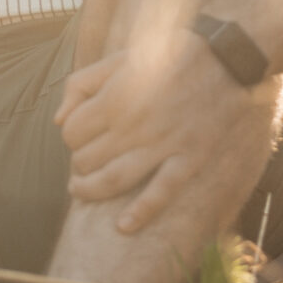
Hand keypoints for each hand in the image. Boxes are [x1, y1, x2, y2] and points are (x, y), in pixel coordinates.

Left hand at [56, 35, 277, 232]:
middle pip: (87, 158)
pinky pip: (163, 191)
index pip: (72, 132)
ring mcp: (164, 144)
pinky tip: (124, 226)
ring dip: (91, 190)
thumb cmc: (166, 56)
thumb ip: (82, 84)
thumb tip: (57, 120)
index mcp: (116, 97)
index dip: (70, 135)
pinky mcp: (190, 158)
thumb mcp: (119, 58)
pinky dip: (142, 212)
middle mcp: (135, 125)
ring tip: (80, 190)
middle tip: (84, 159)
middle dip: (78, 162)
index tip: (81, 133)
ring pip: (114, 179)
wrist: (225, 58)